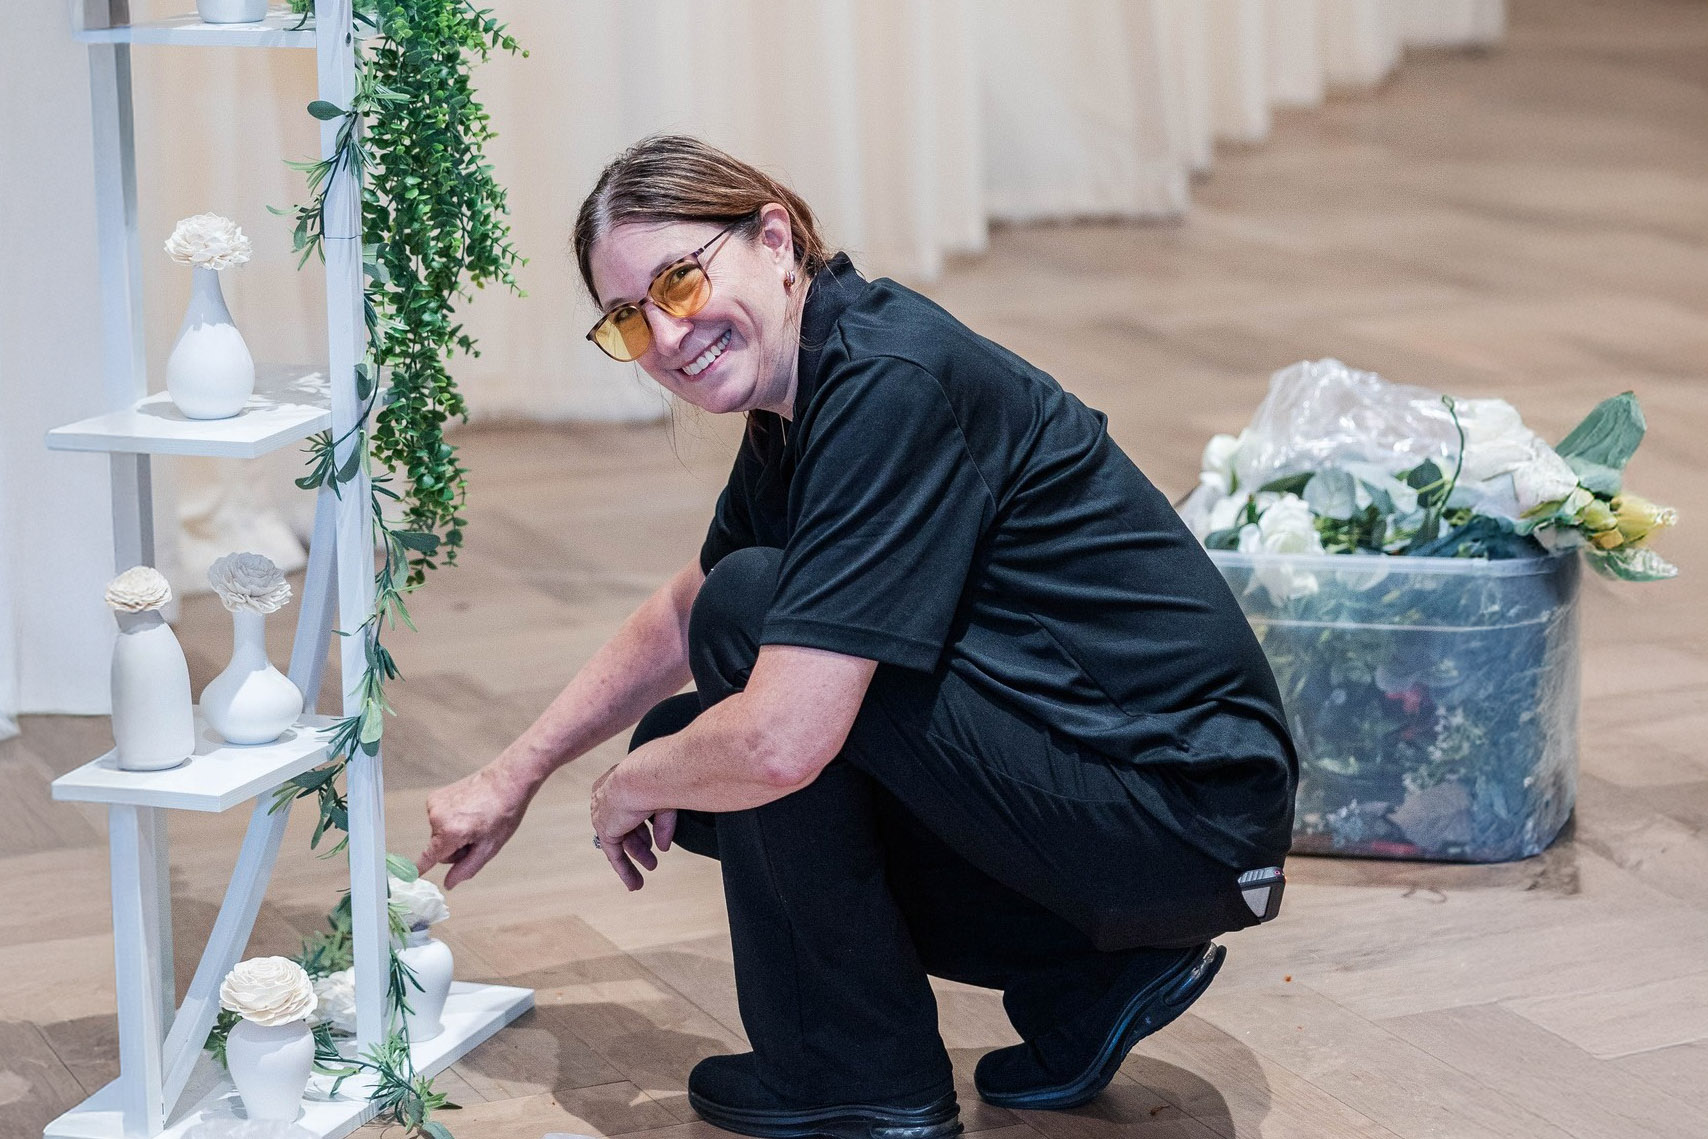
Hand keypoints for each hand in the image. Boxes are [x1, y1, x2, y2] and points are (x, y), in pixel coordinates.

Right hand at [417, 761, 534, 888]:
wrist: (506, 780)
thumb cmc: (503, 813)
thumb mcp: (490, 847)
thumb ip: (467, 868)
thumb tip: (449, 884)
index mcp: (451, 832)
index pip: (428, 857)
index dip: (419, 869)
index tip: (406, 878)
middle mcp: (437, 817)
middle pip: (438, 849)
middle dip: (455, 848)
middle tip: (478, 834)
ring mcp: (434, 805)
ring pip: (439, 834)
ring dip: (454, 832)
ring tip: (475, 819)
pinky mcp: (434, 797)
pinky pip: (439, 820)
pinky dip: (451, 819)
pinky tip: (467, 810)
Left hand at [589, 762, 676, 890]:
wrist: (644, 776)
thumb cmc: (657, 779)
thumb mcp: (663, 803)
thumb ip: (662, 825)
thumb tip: (663, 847)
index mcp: (617, 782)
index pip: (626, 809)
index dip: (641, 828)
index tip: (652, 842)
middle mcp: (606, 798)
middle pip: (623, 828)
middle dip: (639, 845)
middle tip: (651, 860)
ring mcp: (603, 814)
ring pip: (618, 843)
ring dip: (634, 860)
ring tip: (644, 876)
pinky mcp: (606, 829)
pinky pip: (614, 854)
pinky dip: (624, 869)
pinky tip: (634, 883)